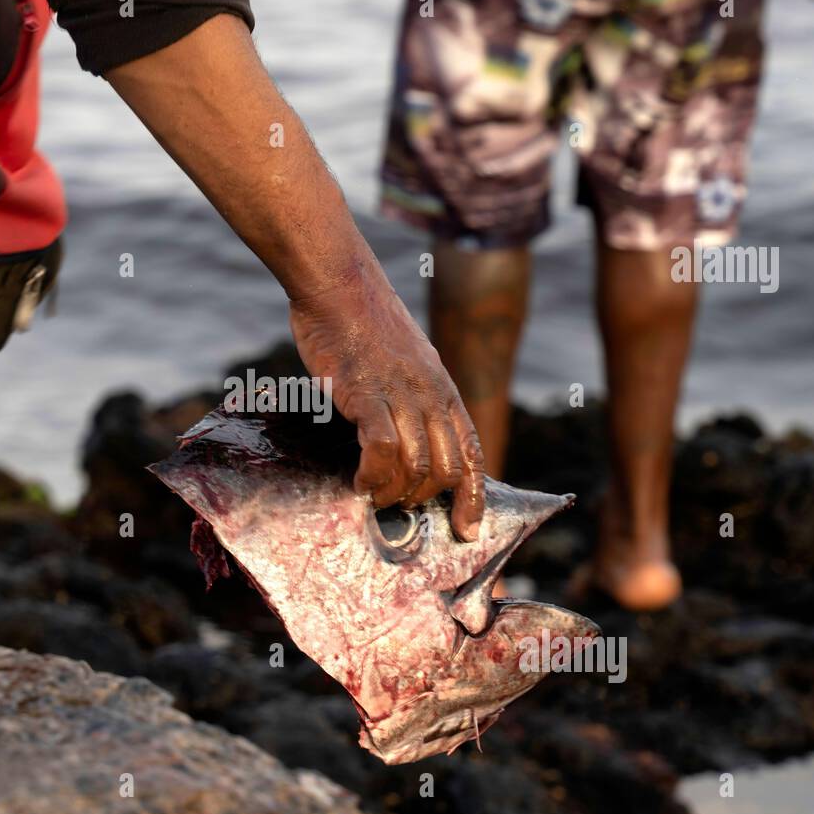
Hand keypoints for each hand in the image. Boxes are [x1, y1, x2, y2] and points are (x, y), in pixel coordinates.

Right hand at [289, 279, 486, 540]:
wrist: (340, 283)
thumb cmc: (365, 325)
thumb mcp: (408, 362)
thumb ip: (416, 399)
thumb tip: (411, 439)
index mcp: (444, 391)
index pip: (470, 454)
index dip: (472, 497)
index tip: (467, 529)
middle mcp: (431, 396)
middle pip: (446, 469)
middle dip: (423, 499)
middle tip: (395, 503)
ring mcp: (401, 395)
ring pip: (416, 466)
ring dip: (395, 493)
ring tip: (372, 495)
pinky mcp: (367, 393)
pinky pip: (381, 448)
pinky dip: (373, 474)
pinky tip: (359, 482)